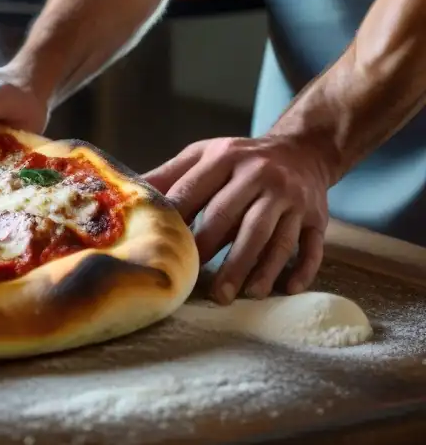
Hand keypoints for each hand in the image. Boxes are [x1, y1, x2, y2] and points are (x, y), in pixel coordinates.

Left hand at [142, 135, 331, 303]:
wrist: (301, 150)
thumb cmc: (241, 159)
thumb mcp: (205, 155)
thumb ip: (169, 175)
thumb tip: (127, 194)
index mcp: (227, 158)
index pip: (195, 191)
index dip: (177, 218)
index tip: (161, 245)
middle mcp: (262, 176)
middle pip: (233, 218)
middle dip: (212, 251)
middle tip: (194, 282)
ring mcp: (293, 198)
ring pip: (273, 237)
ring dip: (256, 269)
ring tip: (237, 295)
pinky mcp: (317, 216)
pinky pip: (312, 246)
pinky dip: (300, 269)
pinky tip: (286, 290)